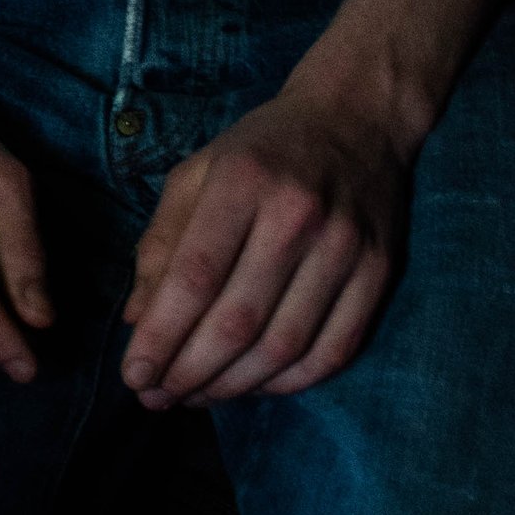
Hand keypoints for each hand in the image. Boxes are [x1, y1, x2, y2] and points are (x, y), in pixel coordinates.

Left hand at [122, 89, 407, 409]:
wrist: (357, 117)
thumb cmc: (261, 150)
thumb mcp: (197, 174)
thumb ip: (162, 243)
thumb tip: (136, 320)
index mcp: (243, 181)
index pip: (195, 276)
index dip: (161, 335)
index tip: (134, 374)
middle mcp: (299, 214)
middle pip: (238, 319)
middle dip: (189, 372)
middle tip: (156, 398)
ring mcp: (347, 247)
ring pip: (284, 345)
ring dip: (233, 386)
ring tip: (194, 398)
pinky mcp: (380, 273)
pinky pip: (334, 350)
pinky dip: (289, 383)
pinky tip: (252, 387)